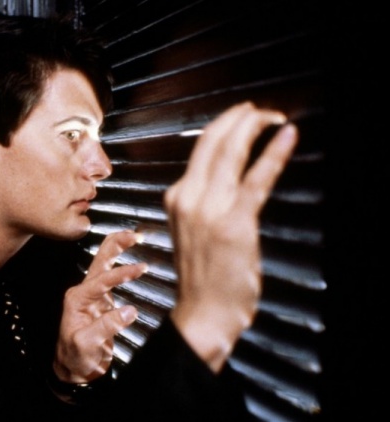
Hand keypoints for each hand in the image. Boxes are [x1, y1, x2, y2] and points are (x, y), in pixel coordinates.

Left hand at [53, 230, 146, 382]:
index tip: (139, 269)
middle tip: (133, 234)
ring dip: (117, 249)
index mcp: (77, 299)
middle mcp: (84, 293)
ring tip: (133, 236)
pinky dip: (122, 264)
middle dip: (115, 245)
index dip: (120, 274)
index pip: (101, 280)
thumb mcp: (87, 344)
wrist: (74, 369)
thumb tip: (129, 311)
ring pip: (105, 265)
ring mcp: (94, 296)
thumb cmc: (76, 357)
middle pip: (99, 262)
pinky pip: (112, 277)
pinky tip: (132, 258)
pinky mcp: (103, 302)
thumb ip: (106, 327)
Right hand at [166, 102, 297, 372]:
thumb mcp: (193, 230)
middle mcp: (187, 196)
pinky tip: (288, 136)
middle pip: (213, 142)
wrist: (202, 313)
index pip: (200, 149)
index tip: (243, 115)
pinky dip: (273, 154)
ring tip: (274, 115)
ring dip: (254, 127)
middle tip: (261, 108)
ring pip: (231, 153)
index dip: (224, 126)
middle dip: (239, 118)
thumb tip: (224, 180)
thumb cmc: (203, 276)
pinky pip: (256, 179)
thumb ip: (203, 202)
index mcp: (177, 197)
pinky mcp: (234, 222)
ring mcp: (208, 209)